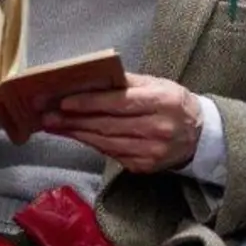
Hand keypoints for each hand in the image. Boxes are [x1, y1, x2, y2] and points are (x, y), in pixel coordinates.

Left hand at [38, 73, 203, 173]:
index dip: (90, 103)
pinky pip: (110, 153)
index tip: (64, 102)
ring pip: (105, 142)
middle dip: (73, 120)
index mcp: (162, 102)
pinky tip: (76, 135)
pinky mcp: (143, 166)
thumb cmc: (173, 103)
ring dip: (76, 133)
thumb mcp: (158, 84)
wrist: (199, 135)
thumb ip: (127, 82)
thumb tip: (91, 78)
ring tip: (53, 125)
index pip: (120, 103)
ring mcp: (151, 151)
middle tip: (46, 114)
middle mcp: (158, 129)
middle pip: (107, 125)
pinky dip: (91, 143)